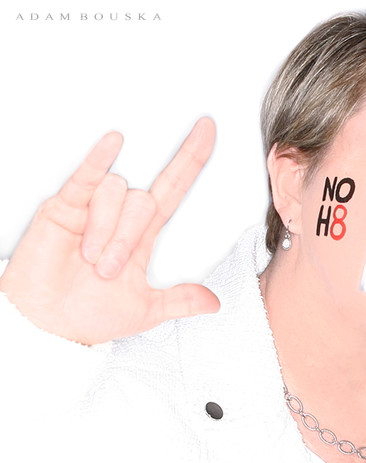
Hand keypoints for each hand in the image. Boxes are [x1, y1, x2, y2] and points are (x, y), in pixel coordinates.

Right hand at [0, 118, 219, 344]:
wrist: (50, 325)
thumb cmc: (91, 314)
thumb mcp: (146, 310)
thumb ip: (180, 301)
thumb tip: (214, 302)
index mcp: (142, 237)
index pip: (173, 190)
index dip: (191, 161)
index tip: (208, 131)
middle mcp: (120, 218)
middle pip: (143, 202)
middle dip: (126, 239)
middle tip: (107, 270)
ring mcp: (92, 210)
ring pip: (116, 195)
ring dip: (105, 231)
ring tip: (88, 258)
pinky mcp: (63, 207)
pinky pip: (86, 177)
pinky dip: (98, 161)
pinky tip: (113, 144)